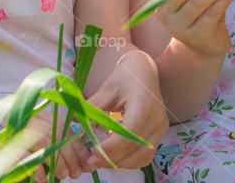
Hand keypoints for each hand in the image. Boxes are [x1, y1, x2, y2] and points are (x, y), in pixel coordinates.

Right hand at [23, 111, 91, 180]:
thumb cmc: (25, 153)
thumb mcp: (44, 147)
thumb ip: (62, 148)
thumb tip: (86, 162)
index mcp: (40, 117)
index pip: (63, 129)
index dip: (77, 147)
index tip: (86, 163)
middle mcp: (29, 120)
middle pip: (56, 134)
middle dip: (71, 156)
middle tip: (75, 173)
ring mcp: (17, 131)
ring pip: (44, 142)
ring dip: (58, 162)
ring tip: (63, 175)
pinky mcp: (8, 147)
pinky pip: (26, 157)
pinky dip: (39, 171)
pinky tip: (44, 180)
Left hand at [81, 51, 168, 170]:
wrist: (143, 71)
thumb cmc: (125, 78)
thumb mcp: (106, 90)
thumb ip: (92, 108)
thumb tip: (73, 123)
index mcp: (144, 103)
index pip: (131, 132)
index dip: (112, 147)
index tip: (93, 153)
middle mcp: (157, 118)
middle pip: (136, 148)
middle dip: (112, 159)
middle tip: (90, 163)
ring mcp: (160, 127)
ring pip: (142, 156)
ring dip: (121, 163)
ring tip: (100, 161)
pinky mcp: (159, 133)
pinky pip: (145, 155)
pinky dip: (130, 160)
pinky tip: (114, 157)